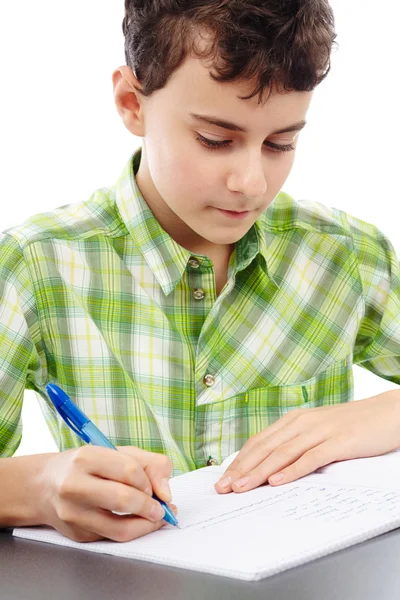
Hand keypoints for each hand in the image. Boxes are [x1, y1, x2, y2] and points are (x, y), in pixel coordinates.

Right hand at [37, 446, 177, 542]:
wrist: (44, 486)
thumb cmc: (88, 466)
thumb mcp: (118, 453)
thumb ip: (150, 464)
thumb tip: (166, 493)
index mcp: (86, 458)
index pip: (129, 470)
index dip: (149, 482)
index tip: (155, 488)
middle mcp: (74, 485)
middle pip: (123, 499)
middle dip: (150, 507)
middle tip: (161, 509)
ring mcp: (73, 513)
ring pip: (120, 528)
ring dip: (145, 525)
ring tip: (154, 518)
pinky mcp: (76, 533)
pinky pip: (113, 538)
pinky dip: (131, 531)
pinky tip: (136, 522)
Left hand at [215, 391, 399, 493]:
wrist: (386, 413)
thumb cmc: (351, 425)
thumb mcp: (317, 431)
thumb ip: (296, 444)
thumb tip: (271, 466)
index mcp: (294, 420)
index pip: (259, 441)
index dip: (239, 460)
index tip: (223, 478)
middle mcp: (302, 423)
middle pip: (264, 448)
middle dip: (241, 469)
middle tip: (223, 488)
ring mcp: (319, 431)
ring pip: (282, 453)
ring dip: (259, 472)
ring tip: (242, 488)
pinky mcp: (338, 442)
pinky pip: (310, 457)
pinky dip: (292, 470)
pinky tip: (278, 481)